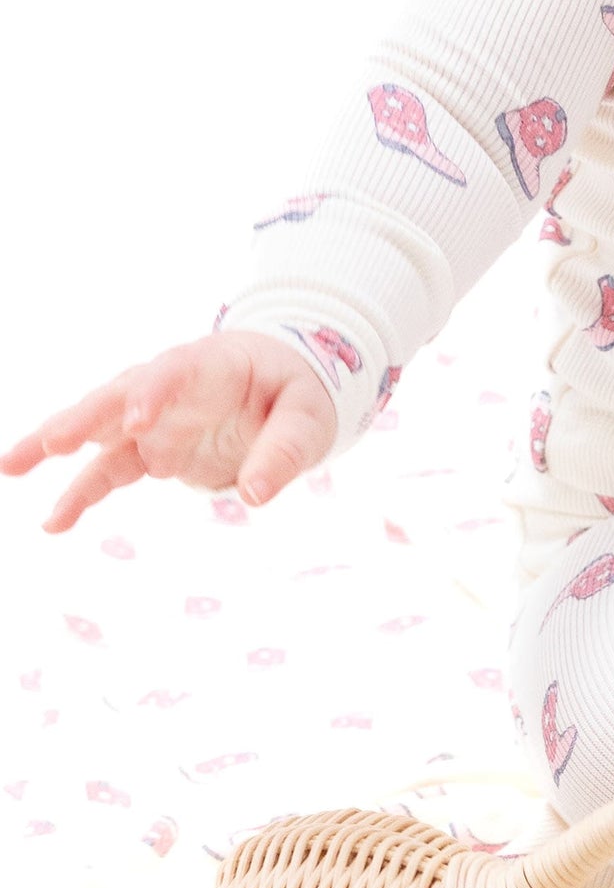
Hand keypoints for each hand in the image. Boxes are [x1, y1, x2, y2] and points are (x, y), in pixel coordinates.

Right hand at [1, 332, 337, 534]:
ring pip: (98, 427)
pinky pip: (107, 468)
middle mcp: (171, 387)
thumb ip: (284, 451)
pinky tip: (54, 521)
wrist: (282, 391)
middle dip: (88, 416)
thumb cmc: (296, 395)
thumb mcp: (310, 419)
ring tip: (13, 467)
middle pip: (121, 395)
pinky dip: (81, 492)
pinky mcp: (147, 448)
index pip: (177, 371)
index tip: (137, 422)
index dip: (154, 392)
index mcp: (214, 366)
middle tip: (55, 441)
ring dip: (58, 443)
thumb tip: (254, 495)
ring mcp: (153, 417)